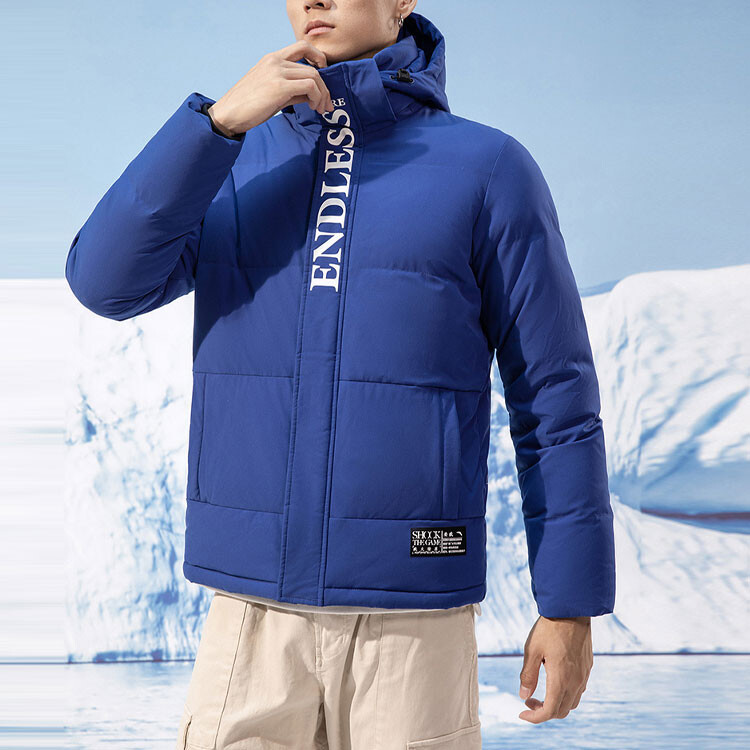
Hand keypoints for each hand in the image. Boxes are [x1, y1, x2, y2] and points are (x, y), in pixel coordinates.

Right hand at [207, 39, 334, 137]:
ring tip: (319, 109)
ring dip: (322, 95)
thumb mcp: (272, 92)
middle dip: (324, 87)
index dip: (318, 57)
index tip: (323, 75)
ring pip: (314, 76)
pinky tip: (312, 108)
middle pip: (313, 66)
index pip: (302, 46)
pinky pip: (310, 87)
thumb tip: (312, 95)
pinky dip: (317, 98)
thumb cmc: (248, 106)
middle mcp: (275, 61)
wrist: (229, 114)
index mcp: (272, 58)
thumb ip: (292, 90)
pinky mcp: (280, 86)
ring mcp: (277, 72)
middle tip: (326, 104)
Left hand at [517, 614, 592, 722]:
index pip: (549, 711)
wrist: (572, 610)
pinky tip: (554, 680)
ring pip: (572, 703)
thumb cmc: (550, 628)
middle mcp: (575, 682)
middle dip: (544, 712)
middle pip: (561, 711)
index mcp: (561, 680)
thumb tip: (524, 696)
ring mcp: (583, 675)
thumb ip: (528, 675)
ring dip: (556, 705)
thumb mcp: (532, 650)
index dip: (534, 717)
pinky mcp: (587, 667)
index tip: (522, 712)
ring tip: (540, 694)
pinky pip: (578, 690)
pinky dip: (565, 694)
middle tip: (529, 701)